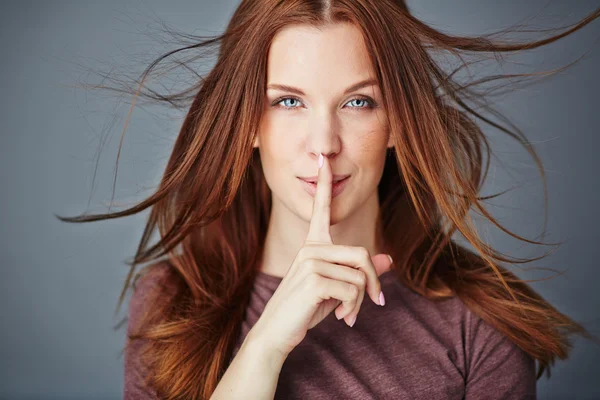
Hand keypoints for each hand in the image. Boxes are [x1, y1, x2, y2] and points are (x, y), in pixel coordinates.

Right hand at [248, 152, 392, 357]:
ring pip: (359, 276)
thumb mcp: (336, 289)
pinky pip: (352, 290)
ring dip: (360, 301)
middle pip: (361, 254)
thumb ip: (360, 272)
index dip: (323, 183)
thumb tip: (389, 260)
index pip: (320, 208)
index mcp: (313, 245)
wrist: (277, 332)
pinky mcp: (313, 279)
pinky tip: (339, 317)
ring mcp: (310, 262)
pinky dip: (353, 308)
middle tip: (375, 302)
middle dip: (372, 282)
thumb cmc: (306, 308)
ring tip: (347, 314)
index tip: (322, 158)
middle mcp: (311, 248)